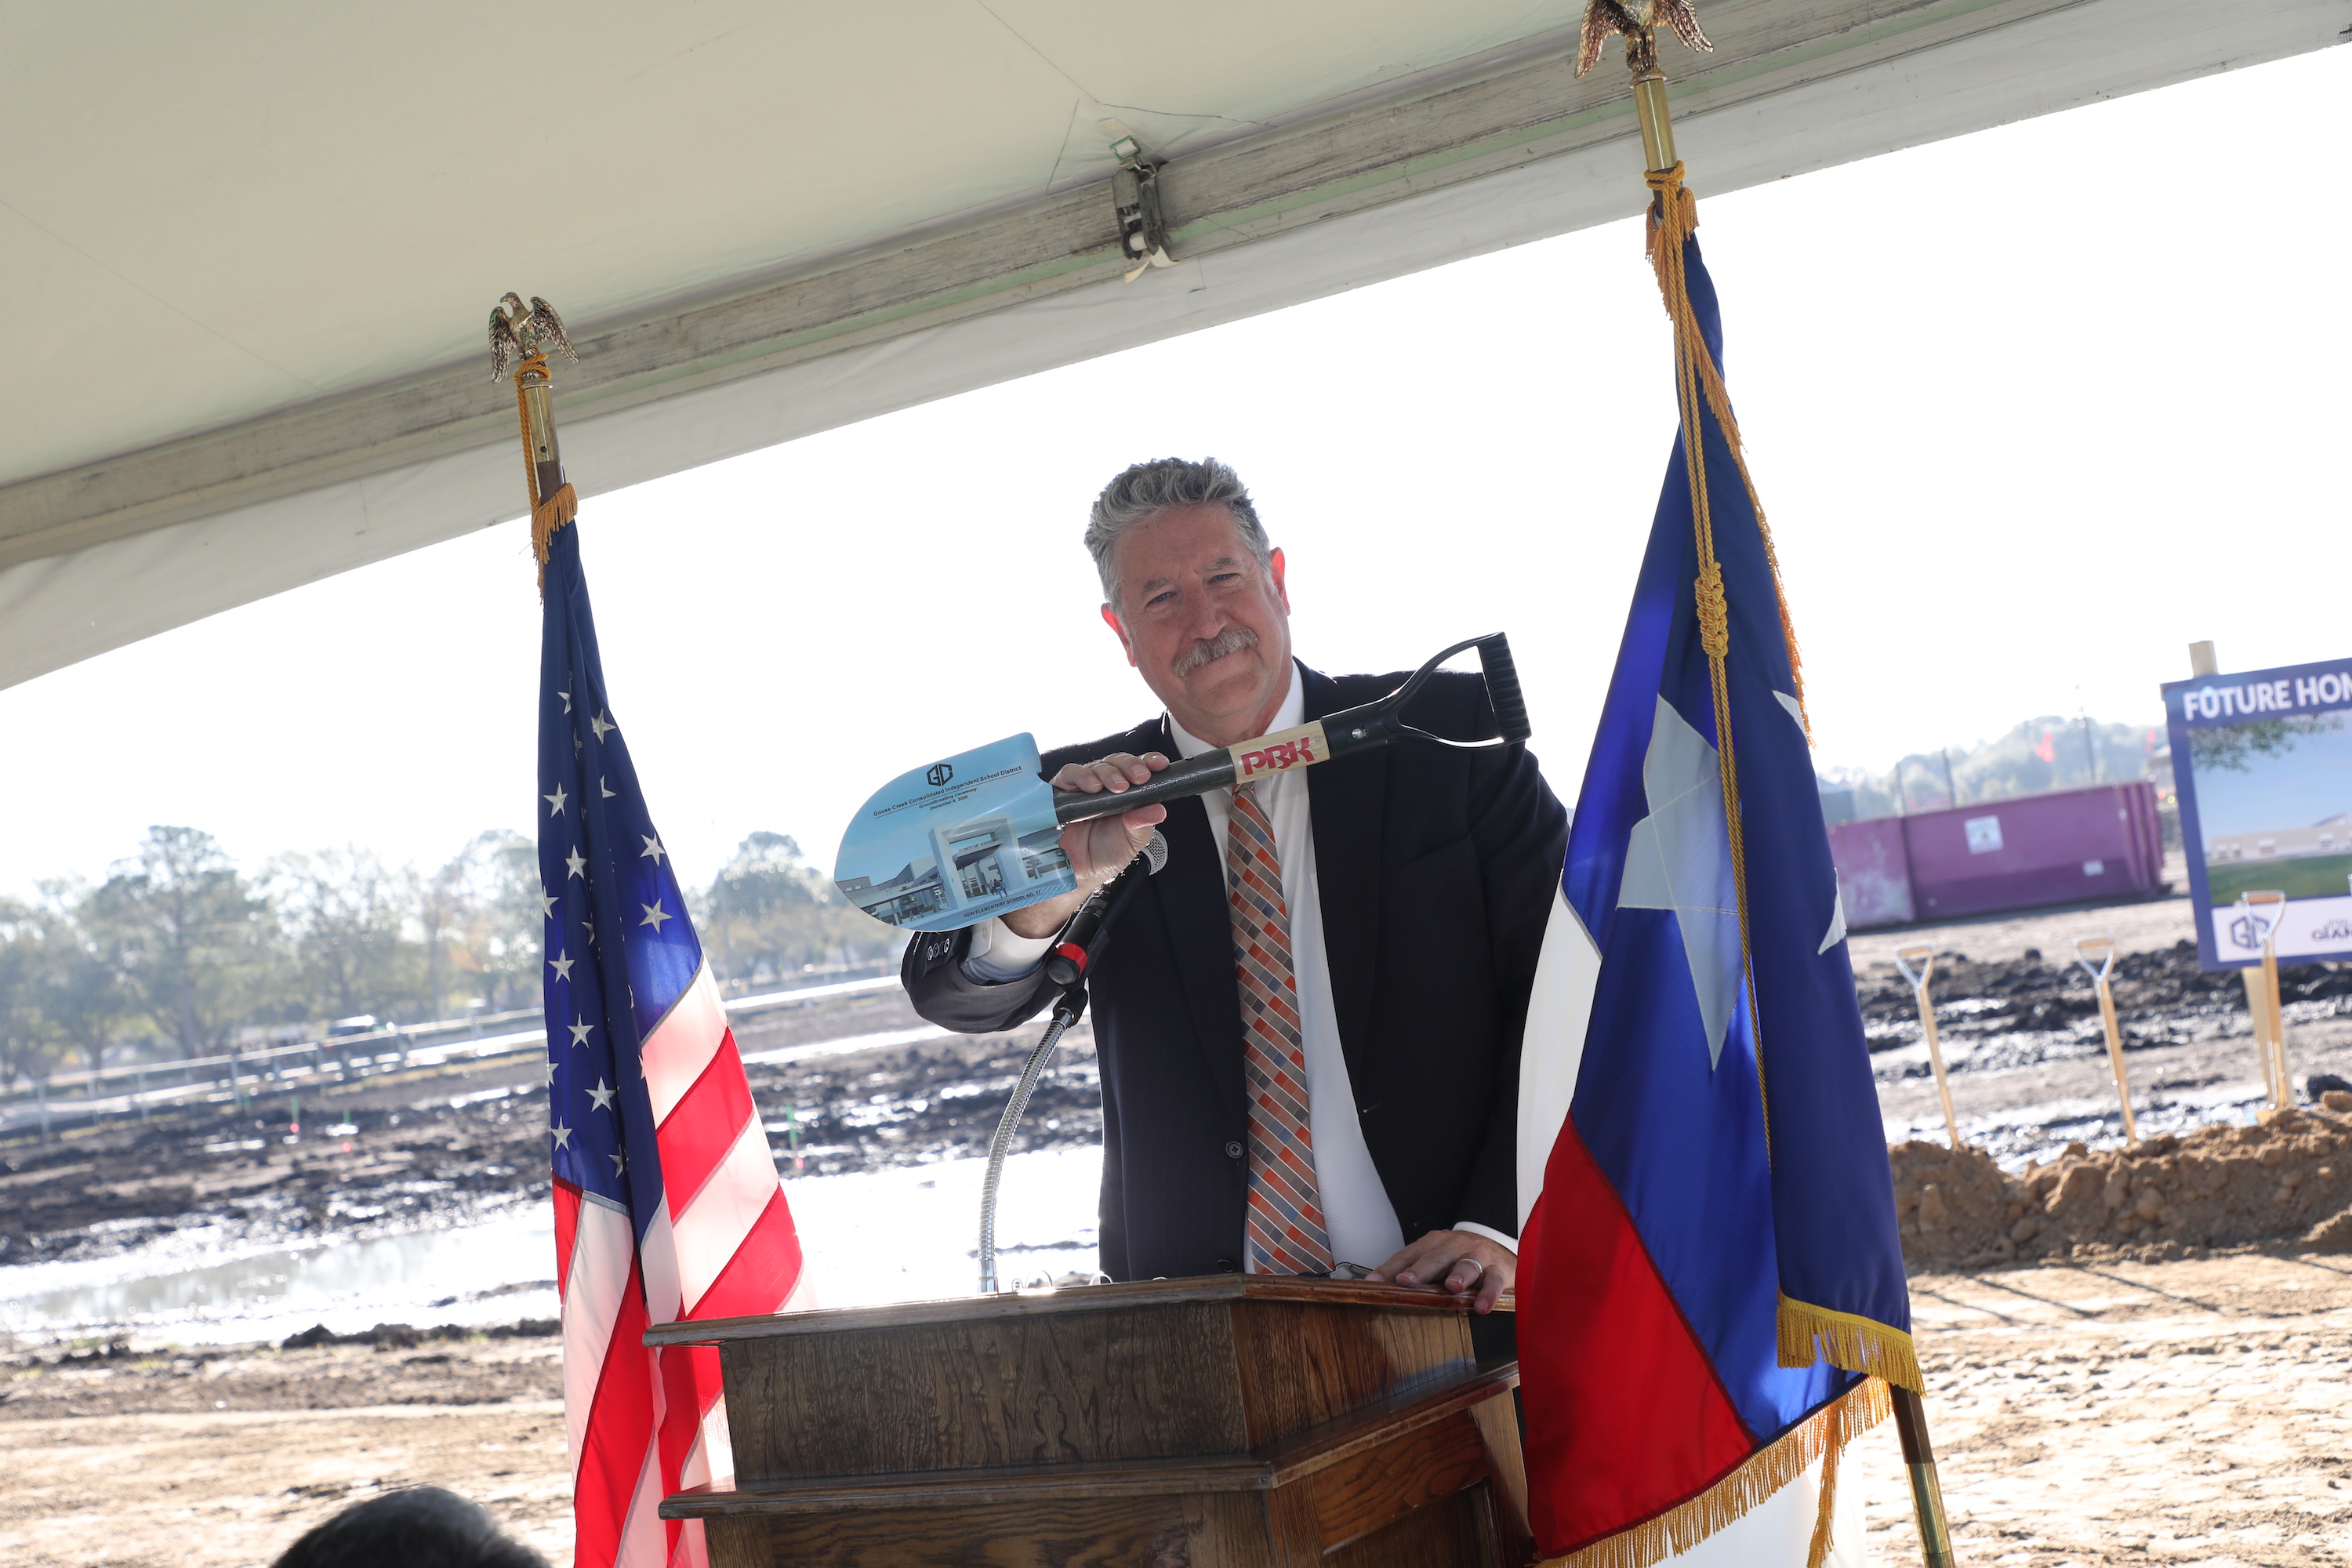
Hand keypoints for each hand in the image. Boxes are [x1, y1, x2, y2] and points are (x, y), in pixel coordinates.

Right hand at [1001, 752, 1169, 937]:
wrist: (1079, 873)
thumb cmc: (1107, 854)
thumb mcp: (1133, 841)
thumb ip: (1143, 823)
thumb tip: (1159, 810)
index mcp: (1128, 793)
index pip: (1139, 769)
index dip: (1149, 762)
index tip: (1159, 765)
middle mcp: (1106, 786)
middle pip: (1118, 762)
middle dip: (1130, 766)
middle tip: (1139, 777)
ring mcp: (1084, 787)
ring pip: (1096, 765)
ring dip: (1109, 772)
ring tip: (1117, 786)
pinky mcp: (1062, 791)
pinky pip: (1069, 774)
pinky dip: (1081, 776)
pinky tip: (1092, 787)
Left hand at [1368, 1229, 1514, 1313]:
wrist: (1502, 1253)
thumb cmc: (1461, 1260)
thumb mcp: (1437, 1263)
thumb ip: (1414, 1274)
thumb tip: (1379, 1290)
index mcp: (1434, 1243)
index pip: (1408, 1255)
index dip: (1390, 1269)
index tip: (1373, 1283)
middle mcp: (1455, 1245)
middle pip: (1436, 1257)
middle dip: (1421, 1269)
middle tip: (1407, 1281)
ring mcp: (1478, 1255)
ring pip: (1467, 1264)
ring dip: (1459, 1274)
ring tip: (1451, 1287)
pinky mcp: (1500, 1269)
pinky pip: (1494, 1281)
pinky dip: (1489, 1293)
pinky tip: (1482, 1307)